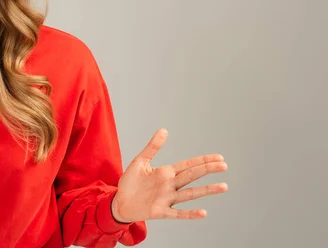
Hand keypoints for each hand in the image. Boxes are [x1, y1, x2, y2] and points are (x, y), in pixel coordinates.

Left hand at [112, 128, 227, 221]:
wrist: (120, 202)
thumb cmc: (131, 182)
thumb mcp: (140, 161)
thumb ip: (152, 147)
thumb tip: (164, 130)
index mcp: (166, 173)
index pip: (188, 165)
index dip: (203, 161)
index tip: (219, 157)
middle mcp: (170, 185)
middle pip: (192, 176)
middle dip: (207, 170)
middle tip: (224, 165)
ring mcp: (167, 199)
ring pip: (190, 194)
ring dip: (206, 190)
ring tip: (223, 186)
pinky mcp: (160, 212)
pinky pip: (178, 214)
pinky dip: (190, 214)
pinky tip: (203, 212)